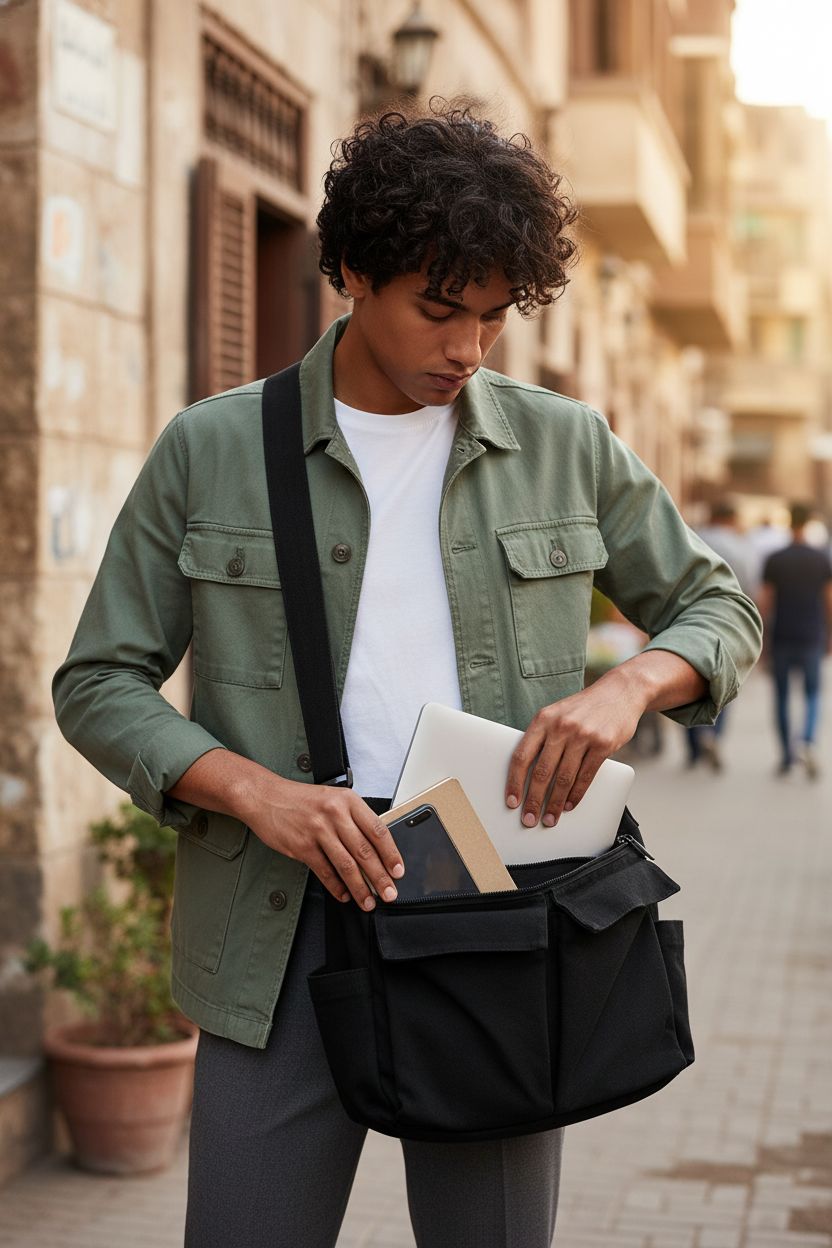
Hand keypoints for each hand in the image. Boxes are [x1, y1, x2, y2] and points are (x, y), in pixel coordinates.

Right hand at [246, 777, 404, 910]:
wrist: (266, 797)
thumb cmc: (301, 800)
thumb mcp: (333, 799)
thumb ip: (353, 820)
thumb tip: (375, 851)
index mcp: (348, 800)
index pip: (378, 830)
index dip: (391, 854)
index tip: (398, 871)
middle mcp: (335, 814)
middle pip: (364, 851)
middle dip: (380, 877)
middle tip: (389, 893)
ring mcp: (318, 830)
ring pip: (346, 865)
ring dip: (359, 888)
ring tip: (368, 901)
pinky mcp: (302, 846)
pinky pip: (324, 871)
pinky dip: (336, 887)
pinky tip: (343, 895)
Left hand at [504, 670, 646, 827]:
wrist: (620, 691)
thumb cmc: (583, 708)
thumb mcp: (557, 714)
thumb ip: (543, 737)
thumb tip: (527, 774)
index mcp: (543, 719)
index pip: (522, 756)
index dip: (514, 782)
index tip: (511, 801)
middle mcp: (561, 727)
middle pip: (542, 772)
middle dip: (533, 800)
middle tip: (529, 819)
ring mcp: (583, 736)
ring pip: (564, 778)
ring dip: (555, 803)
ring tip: (550, 818)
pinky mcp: (603, 744)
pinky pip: (586, 776)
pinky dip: (576, 795)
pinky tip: (569, 805)